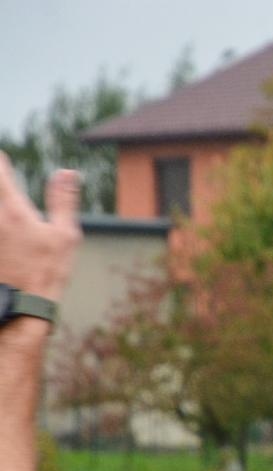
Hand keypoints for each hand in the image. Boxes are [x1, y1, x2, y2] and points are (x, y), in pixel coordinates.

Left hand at [0, 154, 80, 301]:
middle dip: (1, 184)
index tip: (6, 162)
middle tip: (10, 195)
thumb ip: (63, 200)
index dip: (2, 162)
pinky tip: (5, 241)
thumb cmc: (47, 273)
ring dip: (2, 213)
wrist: (22, 308)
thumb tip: (67, 172)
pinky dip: (0, 232)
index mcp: (13, 210)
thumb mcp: (65, 236)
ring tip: (12, 224)